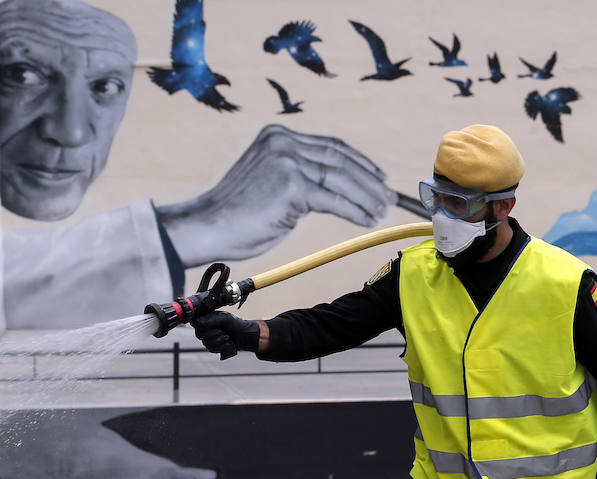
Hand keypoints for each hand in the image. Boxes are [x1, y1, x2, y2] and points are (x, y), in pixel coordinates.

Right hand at [156, 124, 394, 265]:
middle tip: (388, 195)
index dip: (358, 160)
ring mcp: (288, 161)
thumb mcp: (268, 181)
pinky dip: (354, 210)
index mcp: (277, 135)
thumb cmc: (236, 215)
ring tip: (380, 209)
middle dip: (368, 178)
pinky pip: (333, 199)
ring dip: (366, 195)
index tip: (378, 175)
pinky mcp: (292, 185)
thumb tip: (331, 187)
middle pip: (338, 158)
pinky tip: (366, 219)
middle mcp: (283, 141)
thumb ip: (296, 175)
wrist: (208, 227)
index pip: (329, 145)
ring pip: (340, 177)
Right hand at [192, 311, 259, 358]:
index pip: (195, 323)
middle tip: (222, 331)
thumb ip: (212, 320)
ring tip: (227, 336)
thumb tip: (199, 322)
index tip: (213, 326)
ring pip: (206, 343)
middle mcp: (205, 329)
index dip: (203, 326)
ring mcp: (208, 339)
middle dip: (214, 333)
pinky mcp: (212, 347)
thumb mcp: (225, 319)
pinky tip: (227, 342)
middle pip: (199, 334)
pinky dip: (221, 346)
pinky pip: (211, 349)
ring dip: (219, 340)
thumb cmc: (236, 325)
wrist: (244, 336)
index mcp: (206, 319)